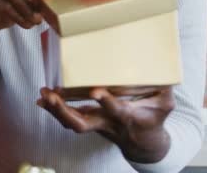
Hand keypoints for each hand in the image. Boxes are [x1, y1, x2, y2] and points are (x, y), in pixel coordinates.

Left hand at [37, 86, 174, 162]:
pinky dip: (53, 109)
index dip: (106, 101)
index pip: (115, 110)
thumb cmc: (154, 117)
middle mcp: (107, 123)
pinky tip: (42, 98)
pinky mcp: (88, 122)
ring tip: (43, 94)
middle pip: (82, 123)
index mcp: (127, 116)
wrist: (144, 143)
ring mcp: (95, 125)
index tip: (97, 90)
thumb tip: (161, 62)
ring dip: (55, 110)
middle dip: (65, 111)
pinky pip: (67, 119)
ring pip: (72, 123)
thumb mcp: (164, 103)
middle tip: (51, 97)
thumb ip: (163, 86)